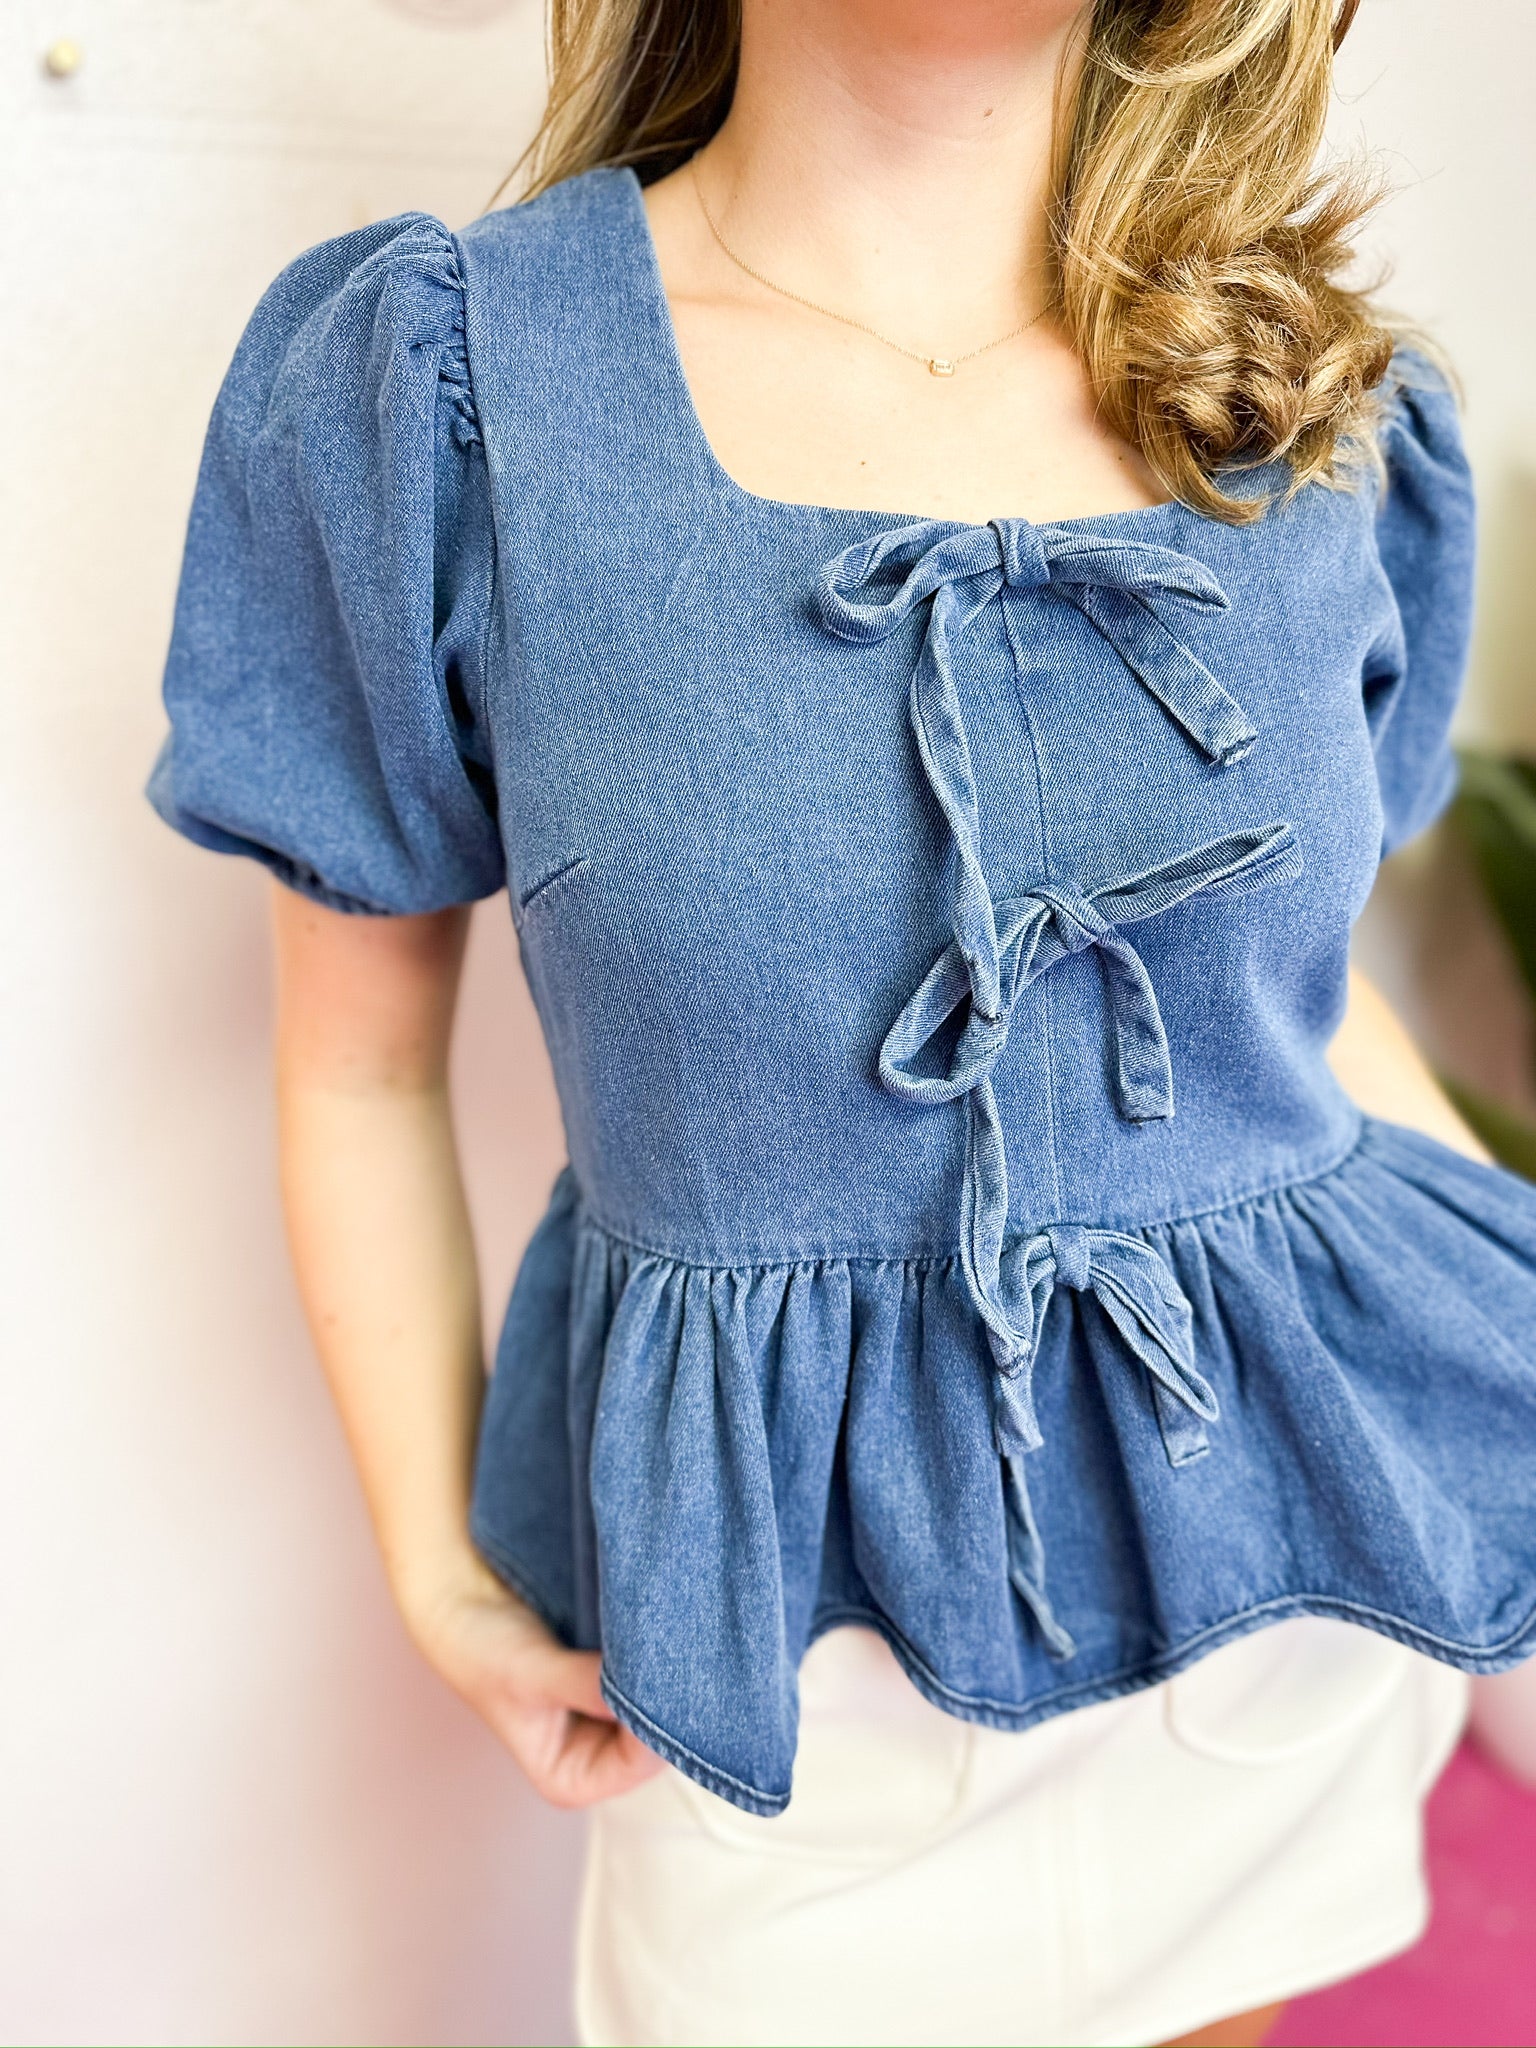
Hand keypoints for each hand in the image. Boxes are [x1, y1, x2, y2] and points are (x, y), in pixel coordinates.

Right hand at [404, 1553, 664, 1807]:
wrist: (464, 1605)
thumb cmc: (484, 1651)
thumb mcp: (532, 1673)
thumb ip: (586, 1686)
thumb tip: (649, 1686)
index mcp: (571, 1780)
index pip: (641, 1761)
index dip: (656, 1718)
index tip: (659, 1666)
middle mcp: (596, 1762)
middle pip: (658, 1736)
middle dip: (664, 1693)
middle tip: (669, 1640)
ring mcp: (608, 1726)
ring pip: (660, 1705)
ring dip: (661, 1671)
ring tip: (657, 1629)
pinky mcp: (614, 1688)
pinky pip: (650, 1677)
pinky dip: (653, 1655)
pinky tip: (652, 1626)